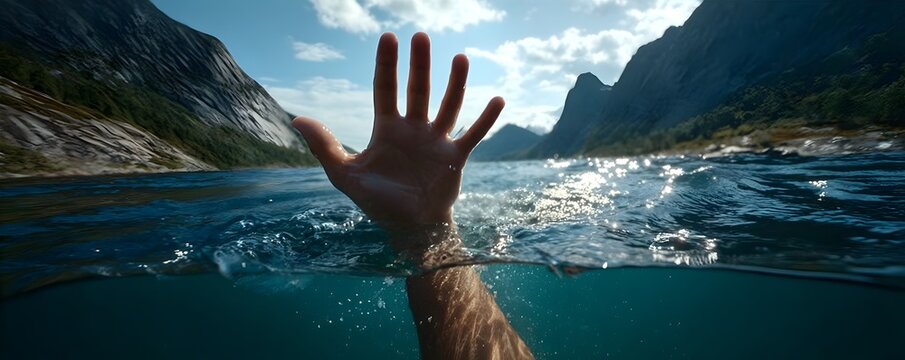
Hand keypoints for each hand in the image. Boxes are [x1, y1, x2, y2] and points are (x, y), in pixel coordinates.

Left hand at [293, 32, 503, 226]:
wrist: (409, 228)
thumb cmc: (378, 201)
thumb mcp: (346, 175)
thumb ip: (325, 147)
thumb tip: (297, 119)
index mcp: (387, 129)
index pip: (385, 89)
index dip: (386, 64)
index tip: (388, 37)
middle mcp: (413, 129)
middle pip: (417, 90)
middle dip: (419, 65)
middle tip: (421, 37)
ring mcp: (437, 141)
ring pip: (448, 106)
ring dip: (455, 83)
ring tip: (460, 58)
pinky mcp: (455, 158)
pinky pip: (474, 134)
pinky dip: (486, 119)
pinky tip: (498, 99)